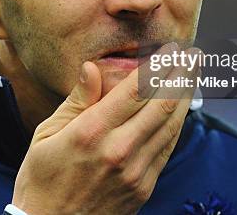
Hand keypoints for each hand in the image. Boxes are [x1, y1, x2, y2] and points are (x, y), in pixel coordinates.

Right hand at [11, 43, 198, 214]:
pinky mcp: (144, 187)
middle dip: (182, 75)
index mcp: (91, 133)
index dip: (158, 66)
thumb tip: (92, 68)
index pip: (135, 90)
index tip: (171, 49)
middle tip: (194, 54)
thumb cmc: (41, 178)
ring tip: (194, 74)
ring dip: (186, 96)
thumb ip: (76, 101)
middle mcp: (119, 150)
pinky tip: (182, 108)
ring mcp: (135, 171)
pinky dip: (178, 123)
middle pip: (162, 105)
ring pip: (171, 125)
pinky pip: (168, 148)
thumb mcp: (47, 134)